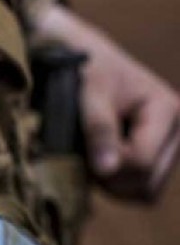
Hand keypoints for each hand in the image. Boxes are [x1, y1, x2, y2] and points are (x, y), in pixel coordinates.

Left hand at [34, 4, 179, 201]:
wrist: (75, 53)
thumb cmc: (83, 66)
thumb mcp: (88, 91)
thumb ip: (98, 128)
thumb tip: (107, 170)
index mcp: (167, 110)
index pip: (141, 163)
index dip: (108, 165)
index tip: (82, 148)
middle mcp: (175, 130)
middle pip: (146, 184)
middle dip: (111, 178)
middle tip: (84, 154)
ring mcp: (165, 146)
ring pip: (143, 191)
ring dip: (112, 183)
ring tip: (90, 155)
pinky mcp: (151, 155)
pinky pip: (137, 189)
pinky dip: (114, 183)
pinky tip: (97, 161)